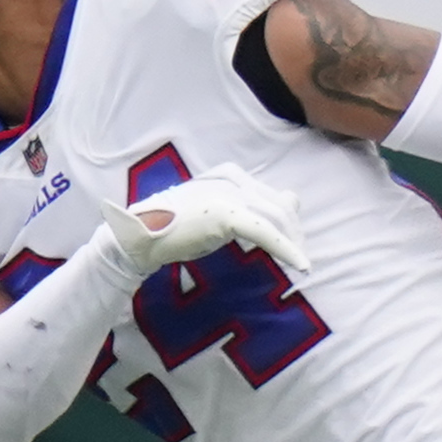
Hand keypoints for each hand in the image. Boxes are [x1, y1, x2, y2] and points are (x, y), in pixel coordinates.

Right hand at [98, 164, 310, 274]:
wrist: (141, 234)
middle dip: (294, 234)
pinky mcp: (226, 214)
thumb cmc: (174, 226)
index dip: (289, 222)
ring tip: (301, 267)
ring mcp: (228, 194)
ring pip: (276, 219)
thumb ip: (238, 208)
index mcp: (229, 174)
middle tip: (300, 260)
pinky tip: (301, 266)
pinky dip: (286, 249)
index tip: (294, 244)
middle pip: (279, 207)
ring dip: (293, 244)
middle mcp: (232, 179)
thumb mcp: (211, 211)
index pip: (273, 197)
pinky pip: (265, 232)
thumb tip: (272, 208)